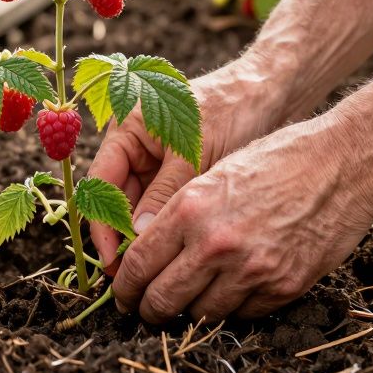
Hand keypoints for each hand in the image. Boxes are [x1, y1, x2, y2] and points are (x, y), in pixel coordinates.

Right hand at [86, 56, 286, 271]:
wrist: (271, 92)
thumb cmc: (232, 109)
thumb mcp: (195, 154)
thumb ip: (165, 194)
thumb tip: (140, 238)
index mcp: (127, 129)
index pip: (100, 184)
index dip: (102, 225)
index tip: (114, 262)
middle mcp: (134, 146)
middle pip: (115, 201)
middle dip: (122, 239)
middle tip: (133, 280)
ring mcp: (154, 161)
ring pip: (139, 209)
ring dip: (144, 238)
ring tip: (153, 274)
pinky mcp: (177, 174)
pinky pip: (162, 207)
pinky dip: (165, 229)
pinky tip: (174, 256)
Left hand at [110, 112, 372, 322]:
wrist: (340, 166)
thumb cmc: (276, 160)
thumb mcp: (213, 176)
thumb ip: (178, 217)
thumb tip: (145, 253)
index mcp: (190, 209)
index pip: (138, 263)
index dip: (124, 286)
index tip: (123, 294)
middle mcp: (215, 244)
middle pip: (161, 299)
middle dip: (148, 310)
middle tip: (145, 311)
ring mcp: (251, 270)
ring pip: (200, 315)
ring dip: (190, 312)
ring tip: (188, 301)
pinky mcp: (282, 287)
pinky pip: (242, 315)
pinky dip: (231, 308)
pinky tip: (230, 291)